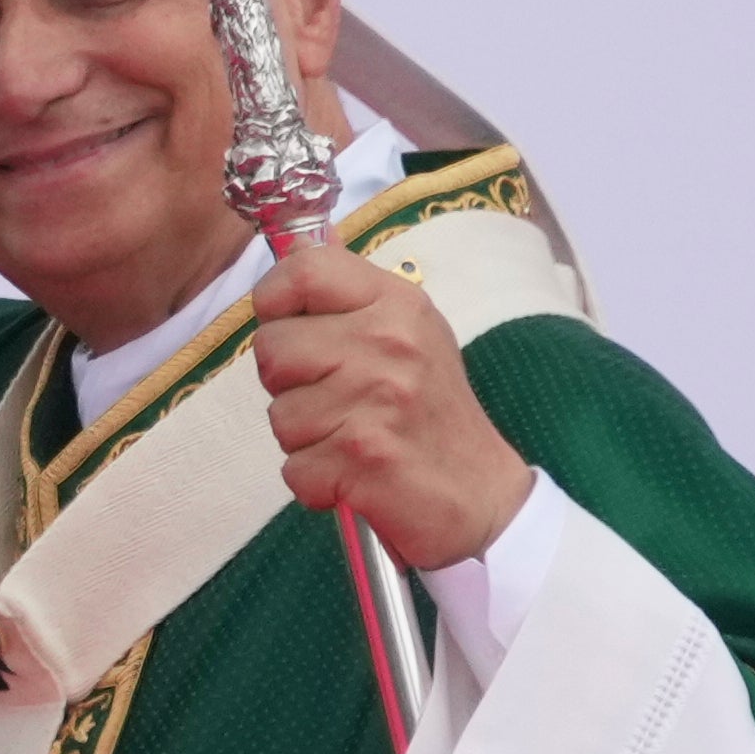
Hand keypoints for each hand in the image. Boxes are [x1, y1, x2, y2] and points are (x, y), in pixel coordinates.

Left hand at [250, 235, 529, 567]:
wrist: (481, 496)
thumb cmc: (432, 416)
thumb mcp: (409, 336)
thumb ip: (350, 302)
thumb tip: (293, 257)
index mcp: (397, 304)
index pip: (305, 270)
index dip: (274, 300)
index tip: (289, 328)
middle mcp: (388, 342)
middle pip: (273, 346)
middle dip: (288, 384)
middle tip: (335, 403)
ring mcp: (376, 399)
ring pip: (279, 414)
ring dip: (305, 440)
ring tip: (353, 440)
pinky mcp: (362, 456)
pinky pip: (293, 468)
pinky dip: (316, 483)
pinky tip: (355, 476)